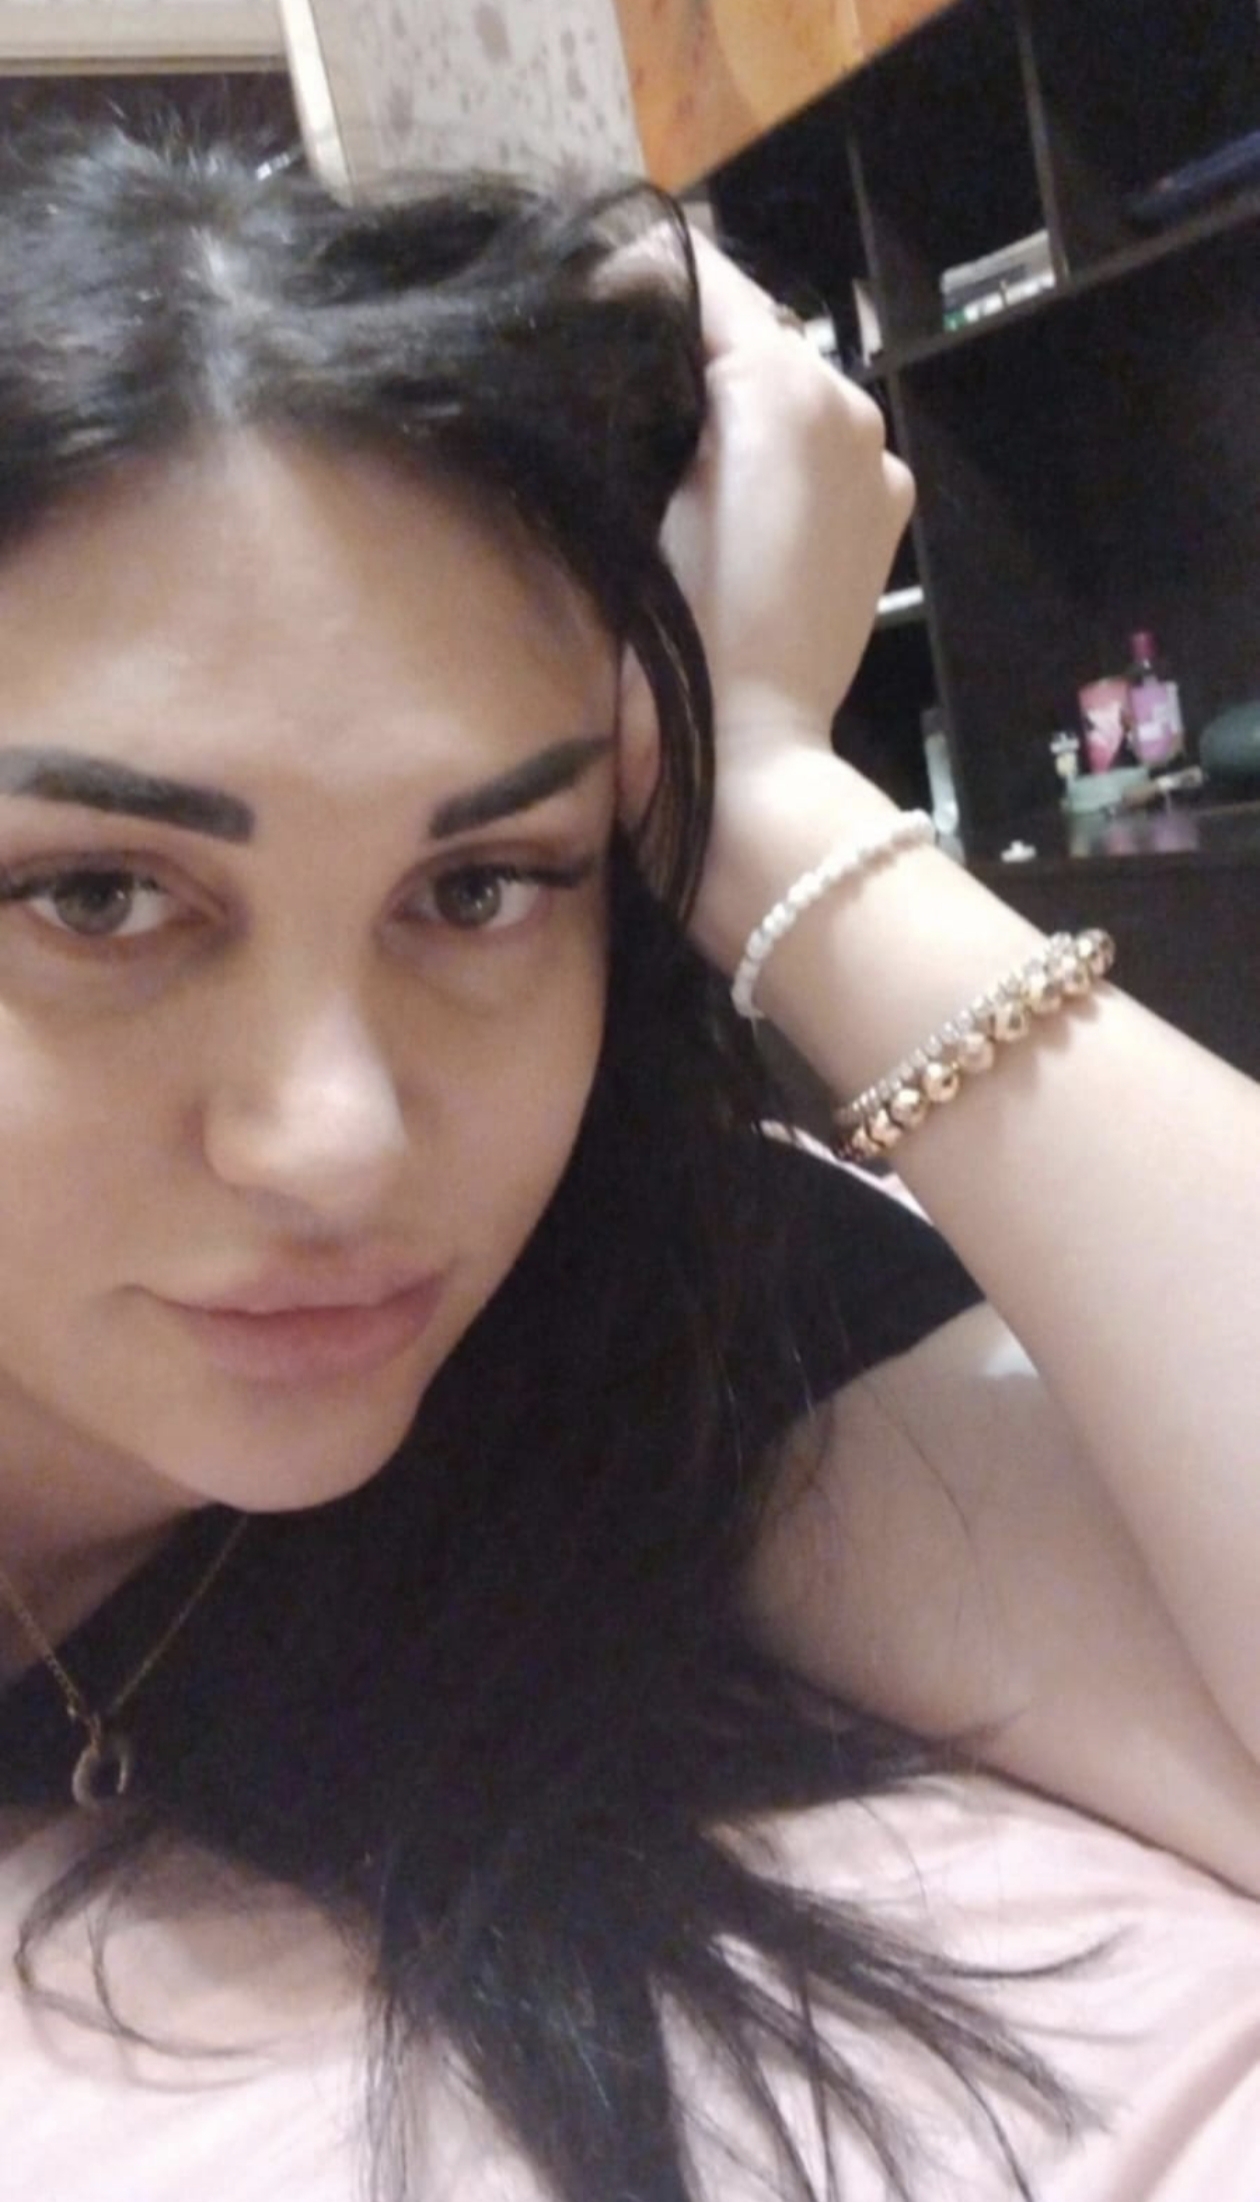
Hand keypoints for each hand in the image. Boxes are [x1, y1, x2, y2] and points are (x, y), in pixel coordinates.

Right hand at [618, 231, 915, 961]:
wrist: (745, 761)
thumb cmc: (668, 639)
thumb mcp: (632, 495)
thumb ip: (636, 380)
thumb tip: (618, 301)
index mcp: (781, 384)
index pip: (698, 279)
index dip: (632, 282)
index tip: (573, 298)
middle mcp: (846, 401)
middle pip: (750, 331)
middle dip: (683, 343)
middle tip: (605, 374)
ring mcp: (874, 459)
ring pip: (786, 385)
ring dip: (728, 396)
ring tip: (660, 439)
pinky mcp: (882, 511)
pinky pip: (819, 444)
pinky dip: (772, 449)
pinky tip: (721, 494)